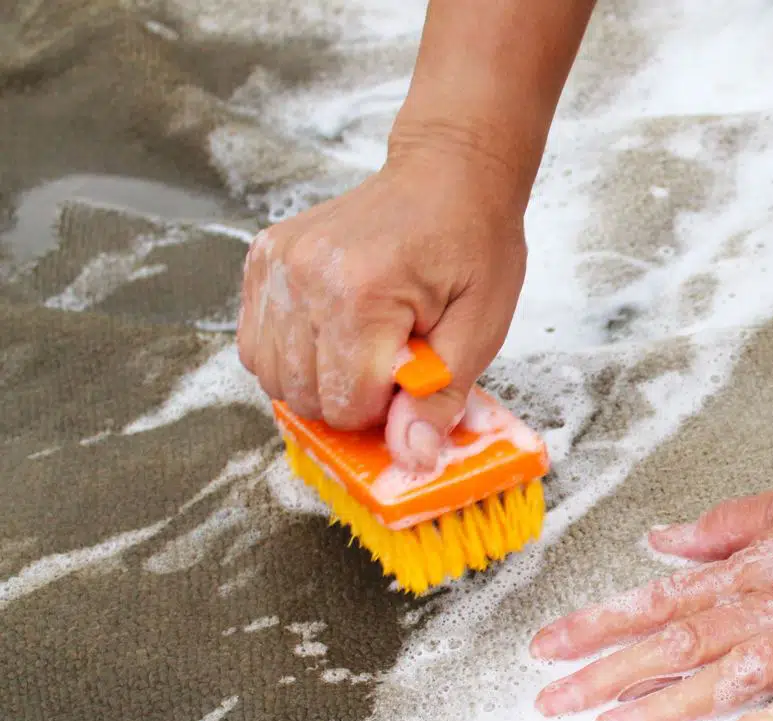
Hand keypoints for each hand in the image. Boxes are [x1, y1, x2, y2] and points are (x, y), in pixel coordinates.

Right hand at [237, 141, 526, 470]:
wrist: (448, 174)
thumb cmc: (473, 244)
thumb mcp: (479, 330)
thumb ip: (439, 398)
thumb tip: (411, 458)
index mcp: (361, 293)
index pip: (346, 404)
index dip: (385, 409)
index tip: (413, 377)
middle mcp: (304, 276)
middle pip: (303, 396)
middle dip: (350, 399)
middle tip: (393, 362)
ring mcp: (276, 264)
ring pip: (271, 376)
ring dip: (317, 380)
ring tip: (364, 347)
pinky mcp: (263, 258)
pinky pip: (257, 341)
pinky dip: (293, 354)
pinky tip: (334, 333)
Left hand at [530, 445, 772, 720]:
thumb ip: (727, 527)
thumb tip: (664, 543)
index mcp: (756, 562)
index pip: (660, 598)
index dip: (599, 625)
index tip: (547, 648)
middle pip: (676, 644)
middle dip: (607, 673)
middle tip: (550, 702)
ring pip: (727, 676)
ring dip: (665, 704)